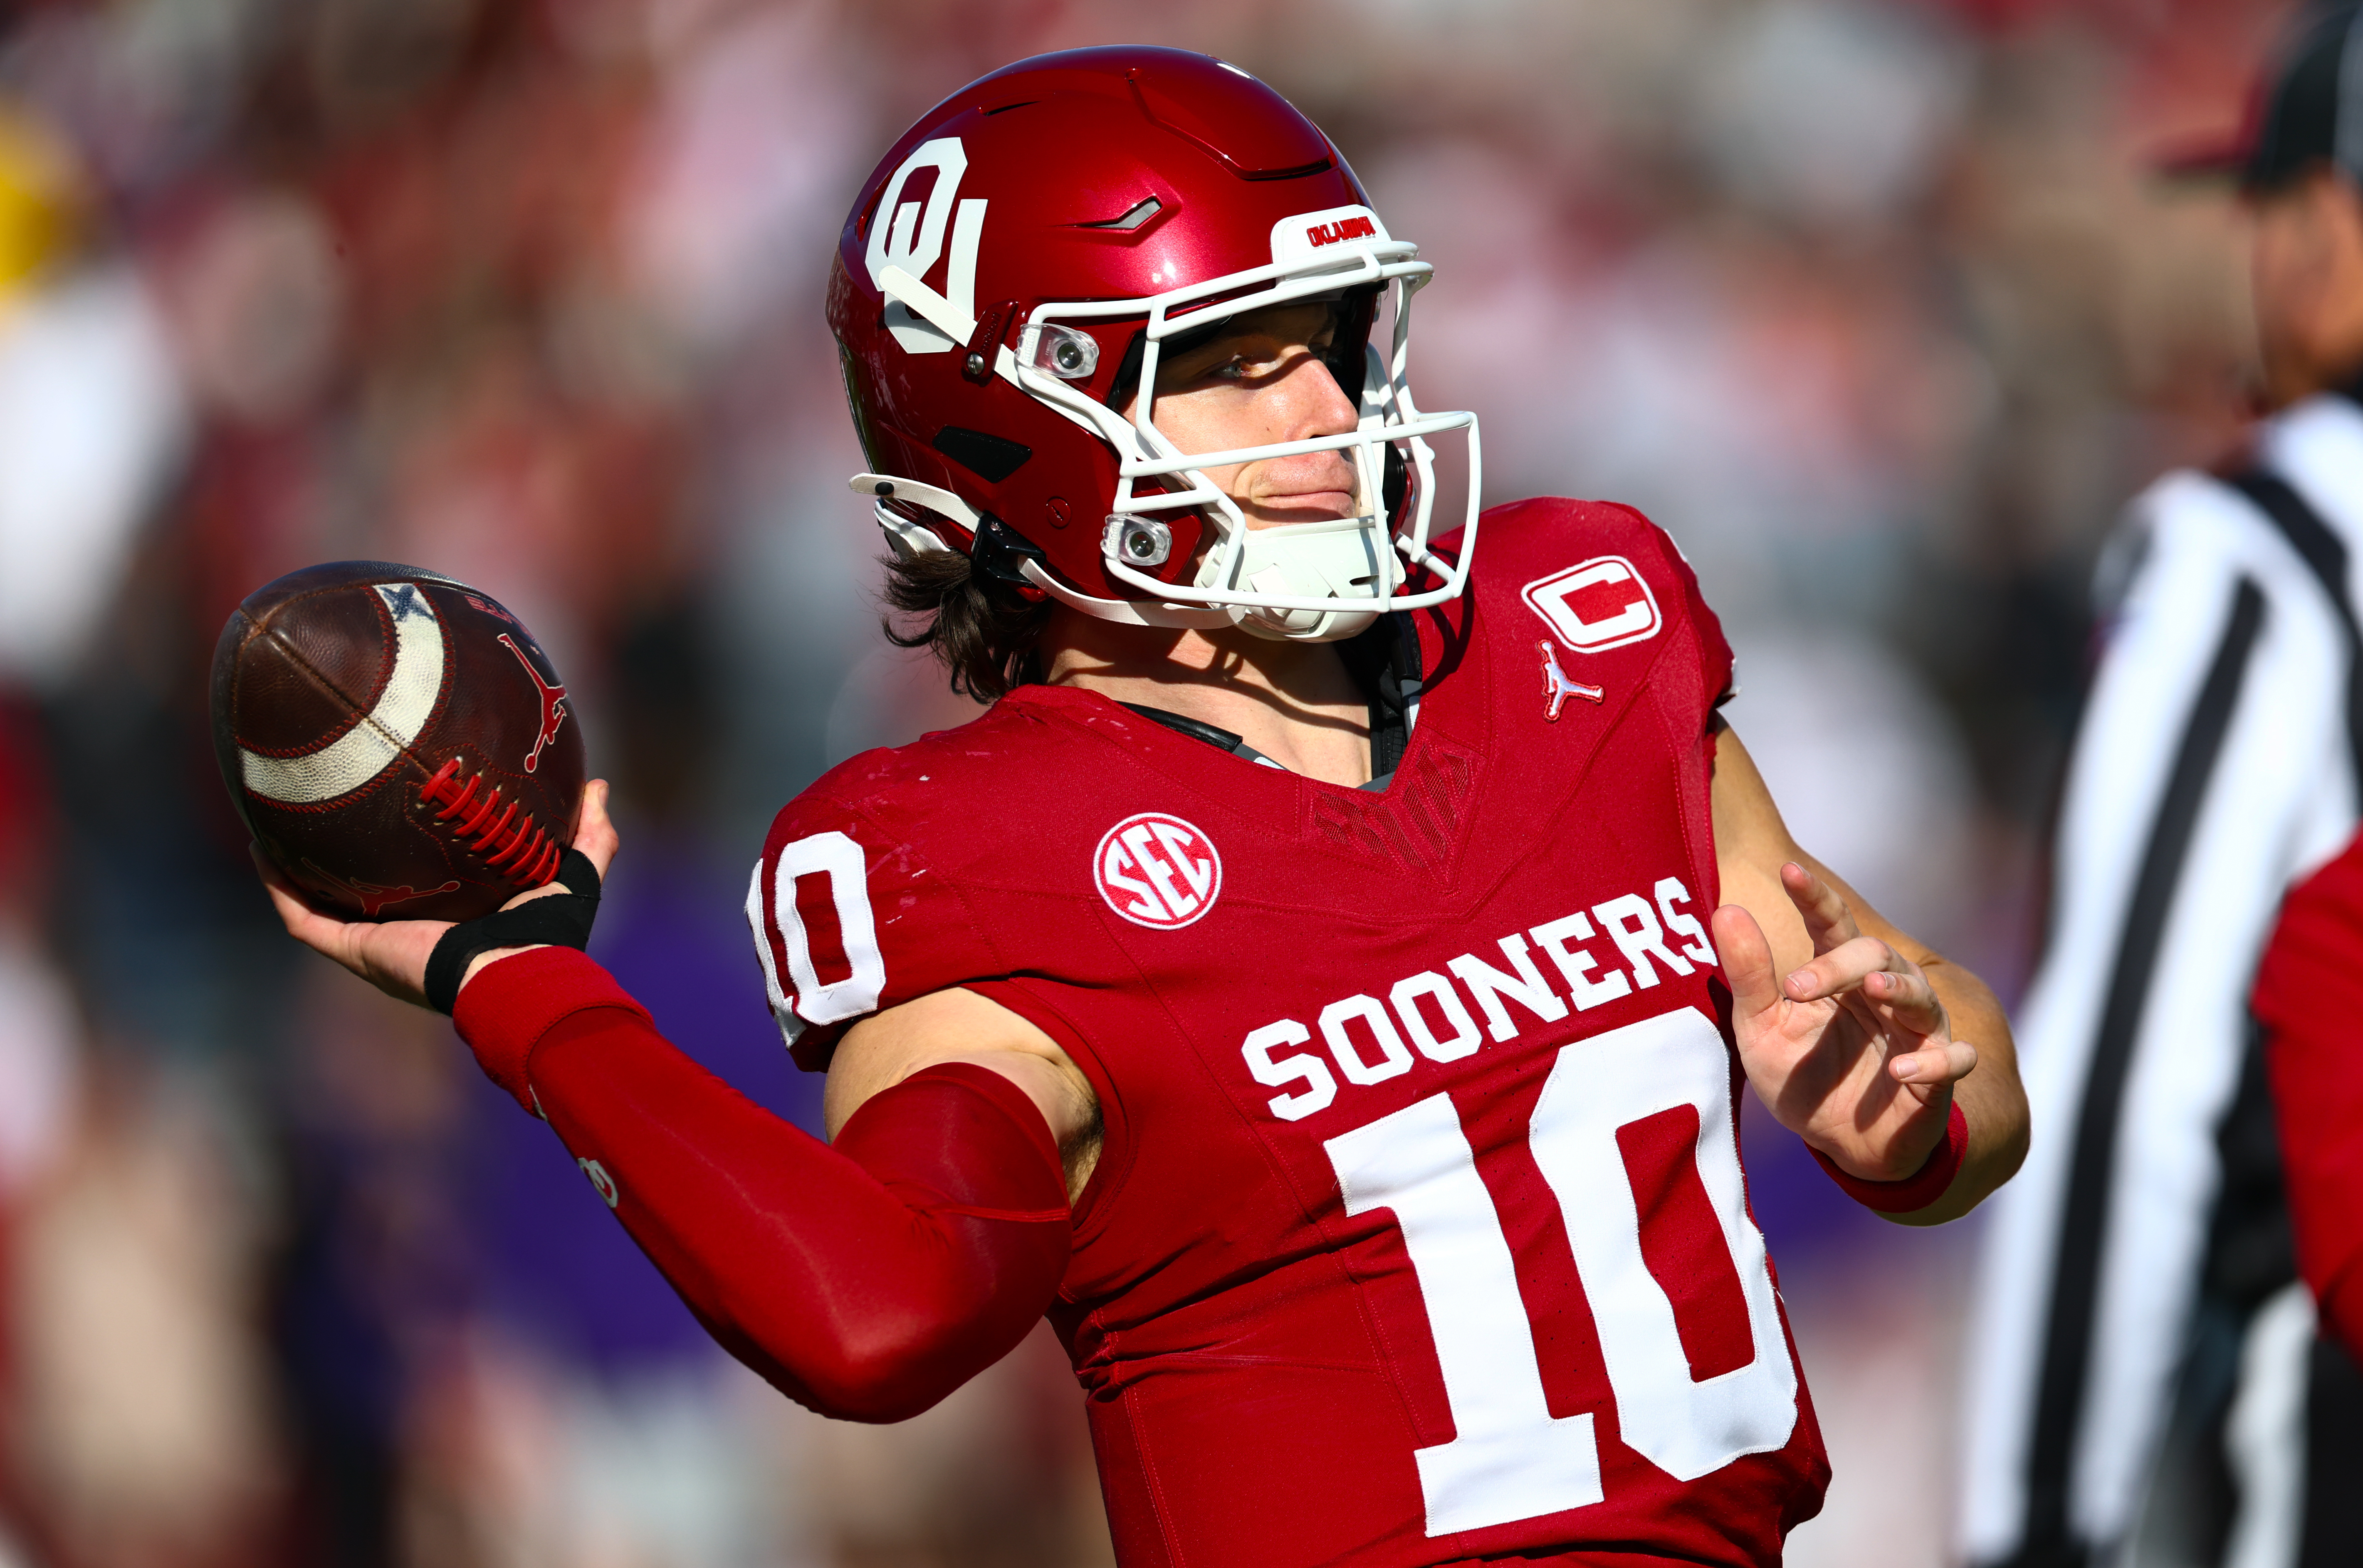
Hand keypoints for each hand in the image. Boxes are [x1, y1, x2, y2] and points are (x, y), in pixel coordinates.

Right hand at [257, 778, 621, 1008]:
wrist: (514, 974)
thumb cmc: (547, 935)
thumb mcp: (574, 876)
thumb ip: (591, 835)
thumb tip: (598, 786)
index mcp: (451, 917)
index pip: (419, 881)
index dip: (404, 849)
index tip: (393, 808)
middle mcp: (406, 930)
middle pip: (362, 892)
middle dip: (341, 857)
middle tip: (326, 806)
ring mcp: (373, 942)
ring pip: (319, 903)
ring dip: (294, 868)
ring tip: (274, 822)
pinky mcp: (354, 950)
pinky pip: (302, 918)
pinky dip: (279, 887)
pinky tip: (263, 850)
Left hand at [1713, 861, 1977, 1181]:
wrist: (1840, 1143)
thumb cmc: (1803, 1076)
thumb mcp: (1762, 1030)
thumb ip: (1748, 975)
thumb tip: (1726, 910)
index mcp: (1839, 976)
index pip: (1832, 924)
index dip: (1815, 897)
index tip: (1789, 871)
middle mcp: (1884, 994)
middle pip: (1876, 955)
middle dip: (1839, 964)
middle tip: (1796, 986)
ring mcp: (1916, 1033)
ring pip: (1922, 997)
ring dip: (1900, 990)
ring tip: (1874, 990)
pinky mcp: (1938, 1076)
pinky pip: (1953, 1061)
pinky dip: (1932, 1064)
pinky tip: (1901, 1071)